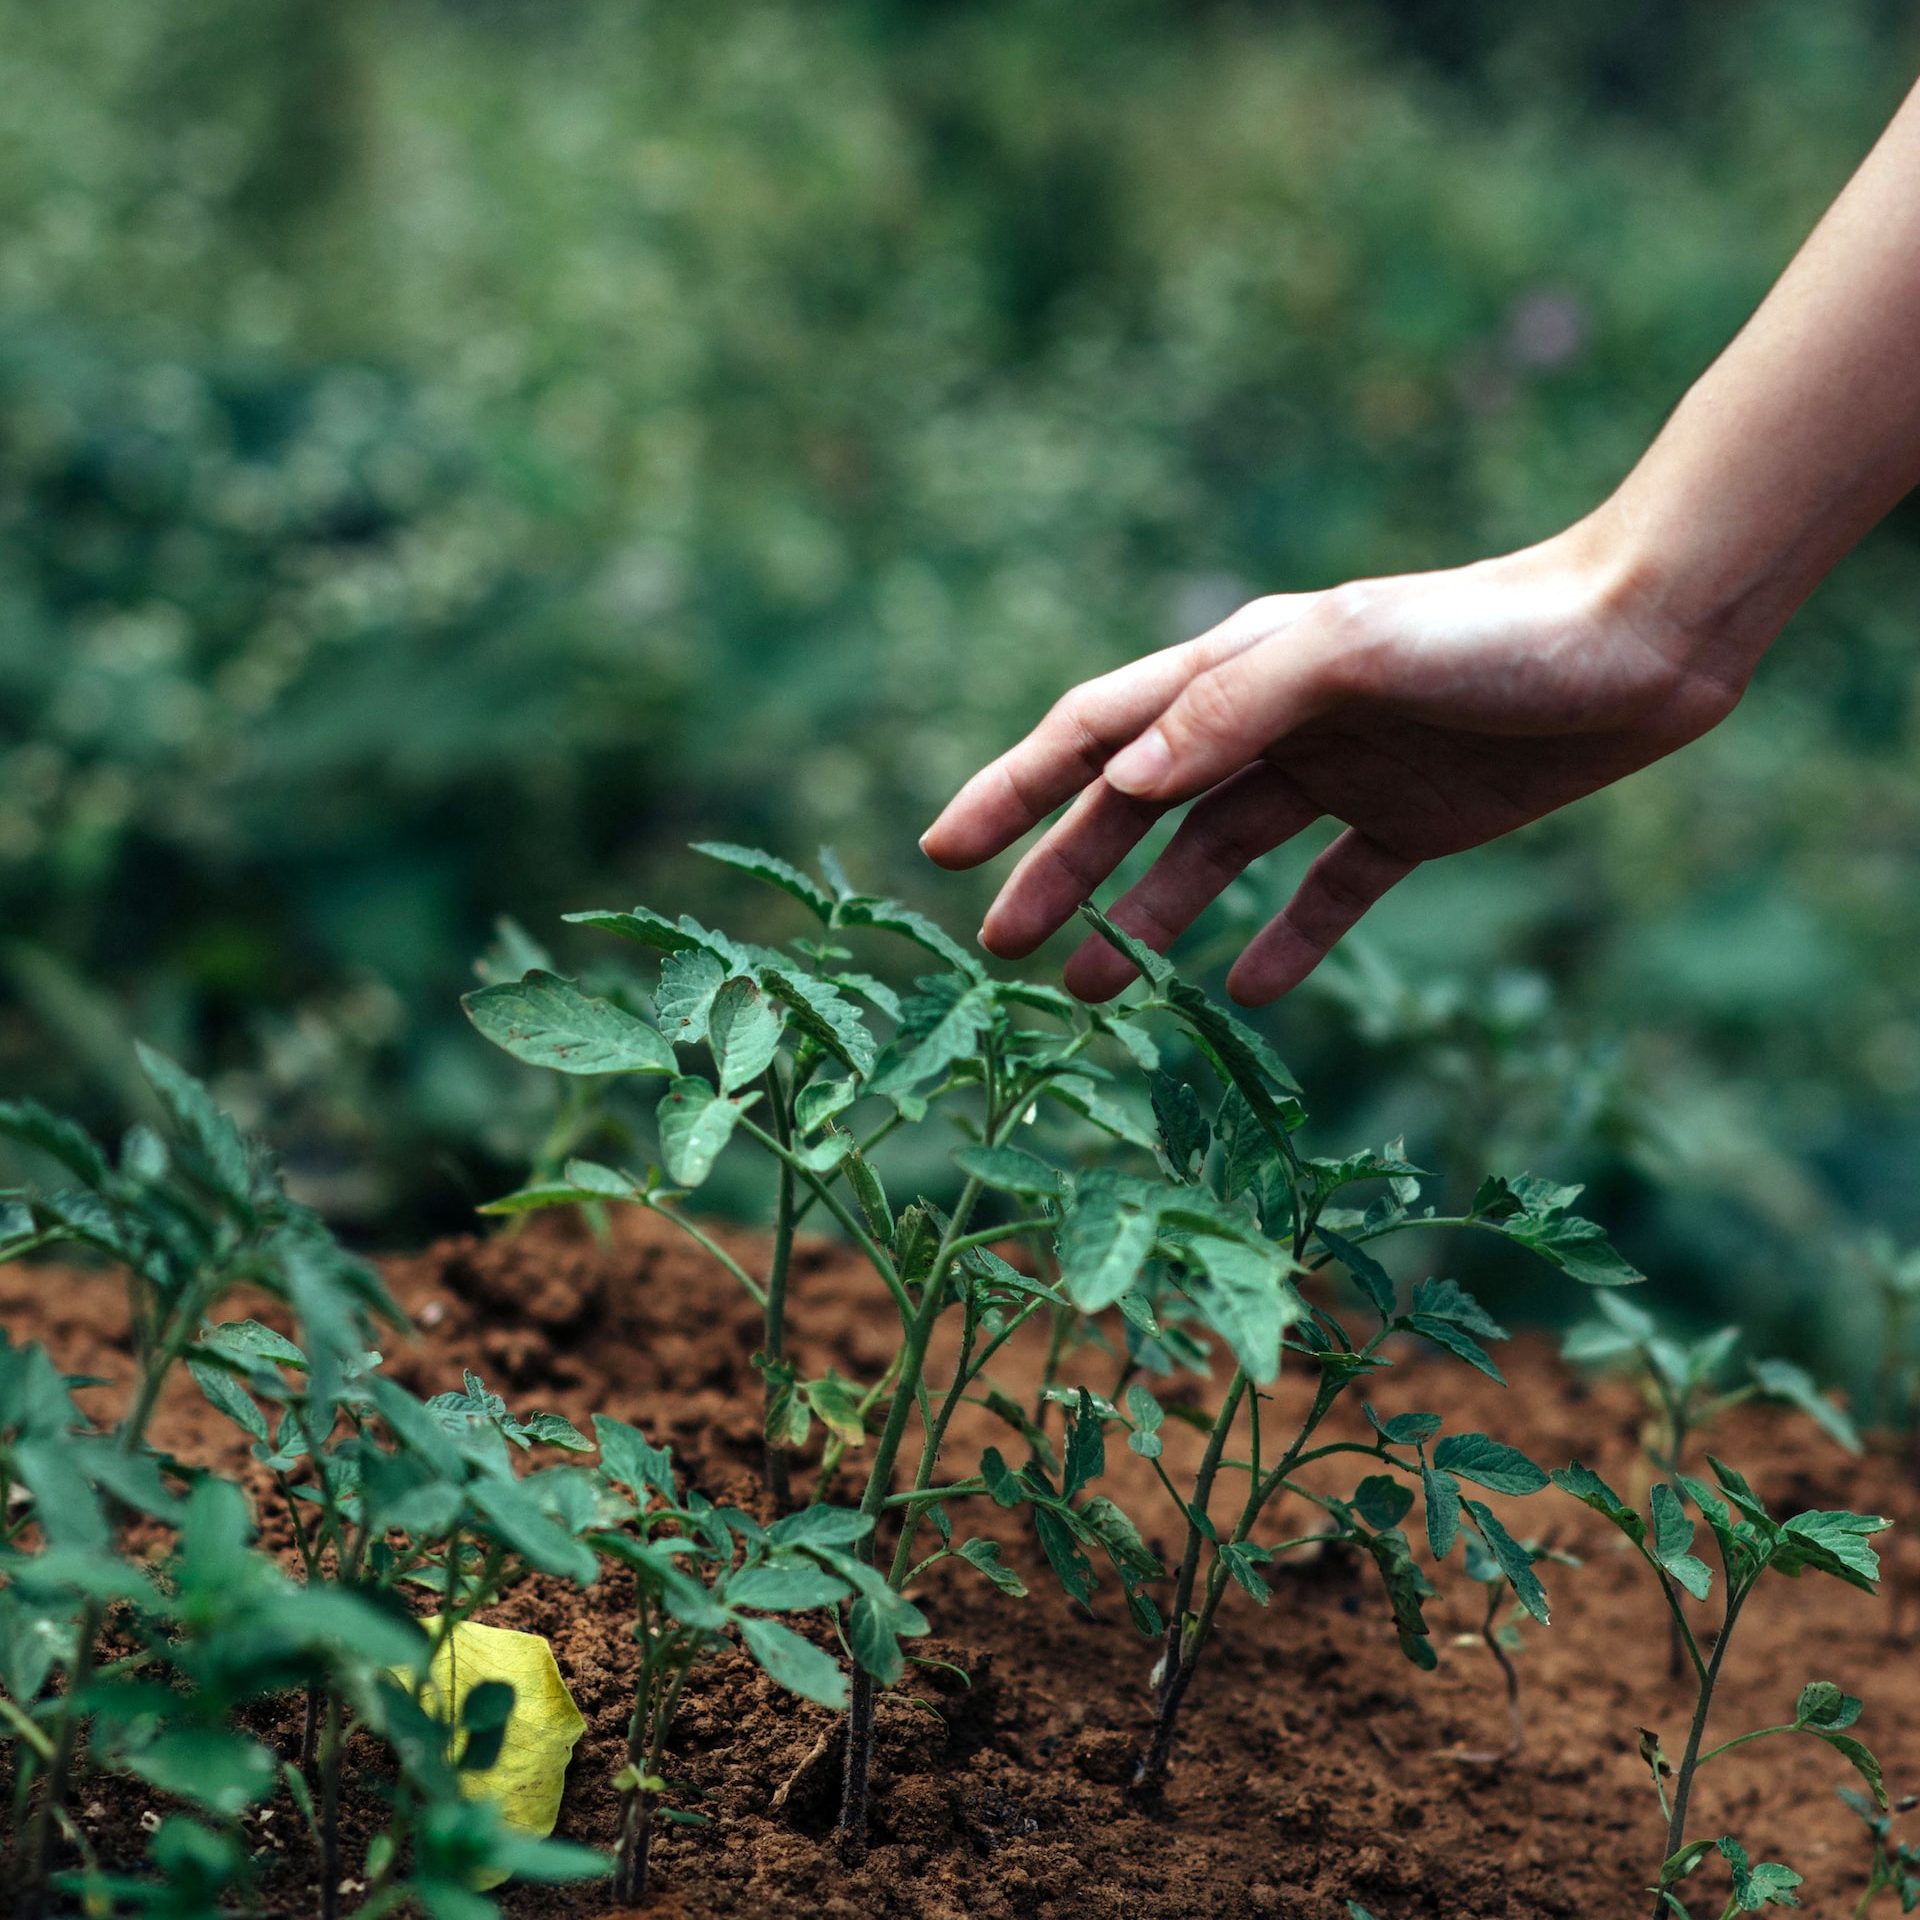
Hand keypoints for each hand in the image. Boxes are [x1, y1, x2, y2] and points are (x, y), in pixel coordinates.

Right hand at [921, 524, 1753, 1003]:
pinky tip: (1247, 988)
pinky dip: (1282, 940)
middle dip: (1062, 872)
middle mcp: (1272, 721)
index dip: (1014, 787)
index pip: (1096, 733)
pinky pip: (1326, 893)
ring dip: (1151, 919)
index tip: (942, 851)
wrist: (1644, 642)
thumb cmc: (1494, 633)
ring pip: (1215, 857)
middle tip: (1001, 948)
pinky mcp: (1407, 823)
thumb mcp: (1352, 652)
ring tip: (1095, 992)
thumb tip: (1120, 784)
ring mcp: (1336, 773)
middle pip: (1137, 808)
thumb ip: (1230, 709)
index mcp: (1240, 667)